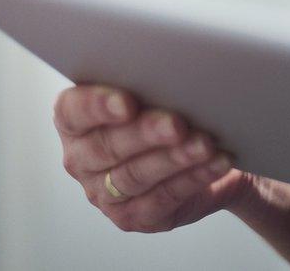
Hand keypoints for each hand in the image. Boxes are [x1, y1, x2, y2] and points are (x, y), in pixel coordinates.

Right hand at [53, 85, 252, 232]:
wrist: (209, 156)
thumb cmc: (173, 114)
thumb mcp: (157, 94)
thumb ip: (150, 83)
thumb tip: (170, 73)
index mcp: (76, 122)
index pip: (73, 111)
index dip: (97, 106)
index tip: (126, 102)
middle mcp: (82, 159)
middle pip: (107, 146)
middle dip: (145, 133)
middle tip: (177, 123)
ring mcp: (104, 193)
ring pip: (136, 176)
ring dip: (174, 158)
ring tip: (204, 144)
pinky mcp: (133, 217)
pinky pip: (164, 197)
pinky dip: (194, 178)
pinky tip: (216, 162)